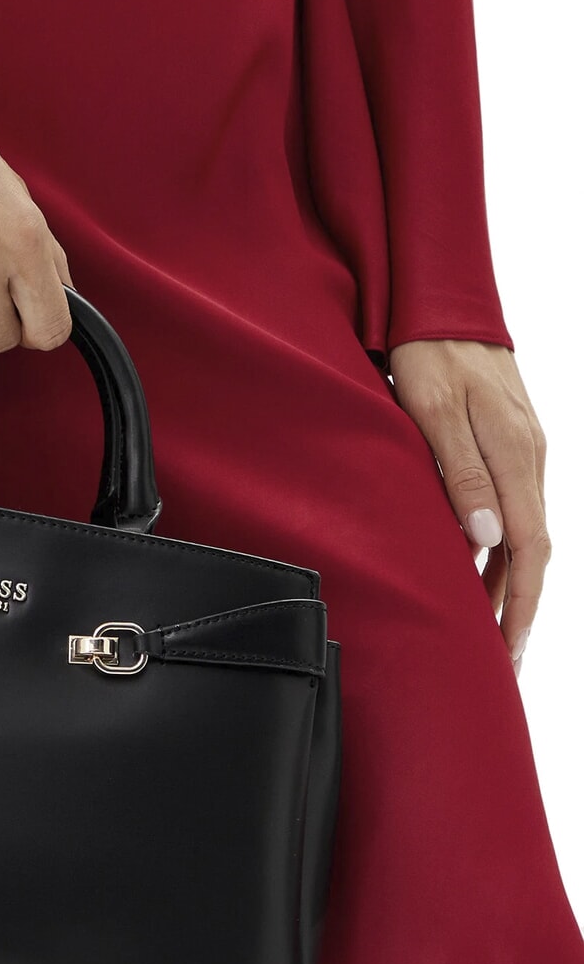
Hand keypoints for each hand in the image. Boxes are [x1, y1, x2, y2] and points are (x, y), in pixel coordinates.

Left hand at [387, 338, 550, 676]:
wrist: (445, 303)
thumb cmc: (432, 353)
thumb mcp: (433, 410)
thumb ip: (462, 474)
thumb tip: (488, 539)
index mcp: (516, 456)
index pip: (529, 550)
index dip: (521, 605)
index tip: (510, 650)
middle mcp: (529, 459)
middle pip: (532, 551)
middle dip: (520, 608)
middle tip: (502, 659)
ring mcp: (523, 451)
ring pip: (523, 533)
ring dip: (509, 583)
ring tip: (490, 630)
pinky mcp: (510, 444)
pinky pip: (512, 509)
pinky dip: (500, 549)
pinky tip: (477, 571)